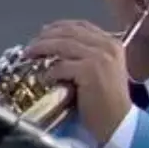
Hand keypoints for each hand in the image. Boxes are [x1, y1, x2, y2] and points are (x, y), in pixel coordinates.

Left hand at [26, 20, 131, 144]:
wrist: (119, 121)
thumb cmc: (108, 101)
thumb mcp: (103, 70)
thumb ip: (87, 56)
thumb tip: (57, 48)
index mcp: (112, 43)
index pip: (82, 25)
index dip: (60, 26)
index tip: (44, 32)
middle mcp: (107, 46)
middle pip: (69, 32)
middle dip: (46, 36)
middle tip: (31, 45)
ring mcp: (99, 57)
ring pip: (63, 44)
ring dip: (42, 48)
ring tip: (29, 55)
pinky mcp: (89, 71)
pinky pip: (61, 66)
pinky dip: (49, 72)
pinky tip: (44, 78)